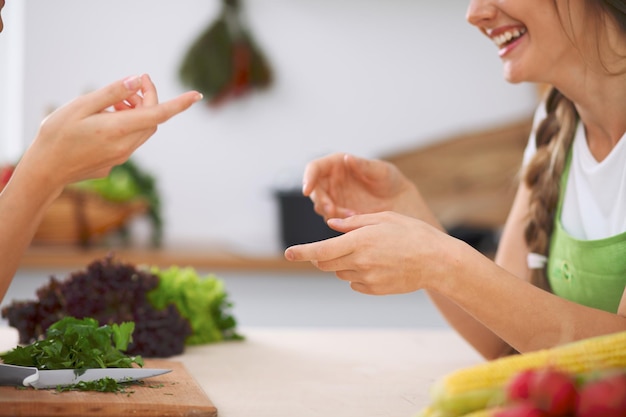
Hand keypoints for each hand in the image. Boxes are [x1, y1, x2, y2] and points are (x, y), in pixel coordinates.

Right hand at [18, 74, 201, 190]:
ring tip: (115, 102)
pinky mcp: (116, 162)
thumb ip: (111, 93)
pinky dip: (128, 125)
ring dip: (137, 112)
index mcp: (118, 129)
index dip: (179, 104)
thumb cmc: (56, 134)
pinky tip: (107, 118)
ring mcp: (122, 157)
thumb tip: (137, 81)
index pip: (158, 114)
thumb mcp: (80, 106)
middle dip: (148, 100)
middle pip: (152, 120)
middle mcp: (126, 146)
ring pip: (143, 130)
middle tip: (131, 86)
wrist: (45, 170)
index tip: (197, 95)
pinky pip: (131, 140)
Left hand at [284, 211, 460, 294]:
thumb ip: (354, 222)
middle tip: (331, 247)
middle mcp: (360, 262)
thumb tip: (332, 224)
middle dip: (321, 256)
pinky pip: (355, 283)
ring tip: (368, 252)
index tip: (288, 253)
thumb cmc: (411, 233)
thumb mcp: (383, 218)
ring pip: (340, 273)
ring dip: (343, 263)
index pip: (321, 250)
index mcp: (359, 242)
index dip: (302, 252)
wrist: (437, 261)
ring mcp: (367, 279)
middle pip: (326, 264)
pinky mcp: (375, 290)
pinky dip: (357, 274)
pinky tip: (376, 264)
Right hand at [302, 153, 421, 220]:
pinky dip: (340, 220)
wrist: (399, 201)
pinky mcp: (338, 213)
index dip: (308, 177)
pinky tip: (355, 219)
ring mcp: (334, 198)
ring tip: (352, 215)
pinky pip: (332, 218)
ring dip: (331, 212)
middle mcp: (331, 180)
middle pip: (314, 190)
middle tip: (331, 210)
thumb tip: (347, 158)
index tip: (307, 190)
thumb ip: (364, 165)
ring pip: (321, 206)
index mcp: (337, 163)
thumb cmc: (390, 180)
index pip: (314, 168)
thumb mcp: (381, 171)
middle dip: (320, 200)